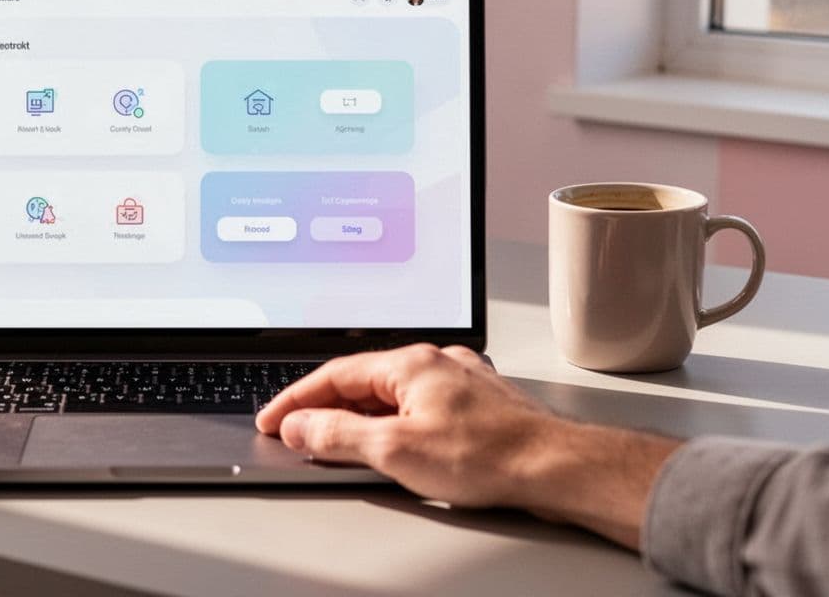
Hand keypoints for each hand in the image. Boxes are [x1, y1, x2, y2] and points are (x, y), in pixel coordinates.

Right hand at [256, 344, 679, 547]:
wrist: (556, 467)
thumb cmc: (489, 454)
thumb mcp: (396, 449)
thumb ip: (338, 434)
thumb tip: (299, 425)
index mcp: (410, 362)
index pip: (334, 375)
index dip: (296, 399)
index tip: (272, 419)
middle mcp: (434, 362)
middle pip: (361, 380)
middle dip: (322, 407)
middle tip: (294, 433)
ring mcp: (457, 380)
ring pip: (390, 392)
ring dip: (356, 414)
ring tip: (334, 442)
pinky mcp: (475, 404)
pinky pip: (416, 404)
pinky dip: (390, 421)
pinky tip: (391, 441)